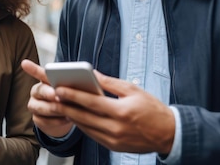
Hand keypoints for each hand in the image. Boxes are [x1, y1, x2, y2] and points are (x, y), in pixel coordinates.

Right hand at [20, 59, 74, 137]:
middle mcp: (37, 91)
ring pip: (40, 107)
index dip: (32, 68)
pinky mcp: (37, 119)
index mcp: (45, 80)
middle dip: (48, 93)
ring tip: (67, 110)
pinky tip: (67, 119)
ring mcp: (35, 106)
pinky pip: (44, 121)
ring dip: (54, 109)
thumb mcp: (75, 89)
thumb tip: (84, 78)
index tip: (25, 63)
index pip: (38, 72)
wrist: (67, 116)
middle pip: (39, 91)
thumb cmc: (72, 97)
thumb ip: (75, 83)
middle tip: (56, 95)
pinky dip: (56, 121)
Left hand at [53, 70, 175, 154]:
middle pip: (83, 116)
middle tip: (51, 97)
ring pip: (85, 127)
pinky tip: (76, 116)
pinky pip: (92, 135)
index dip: (73, 95)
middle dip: (65, 106)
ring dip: (71, 116)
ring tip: (59, 105)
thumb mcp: (133, 90)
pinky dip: (82, 125)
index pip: (91, 103)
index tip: (58, 88)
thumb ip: (110, 83)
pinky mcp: (113, 147)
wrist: (168, 134)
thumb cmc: (152, 108)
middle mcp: (116, 128)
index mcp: (121, 112)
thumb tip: (91, 74)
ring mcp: (113, 140)